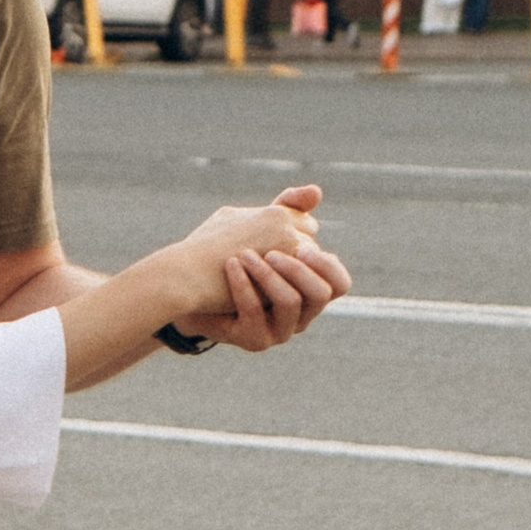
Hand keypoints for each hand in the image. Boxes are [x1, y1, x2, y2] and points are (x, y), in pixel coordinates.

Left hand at [161, 190, 349, 351]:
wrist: (190, 287)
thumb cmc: (233, 256)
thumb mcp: (261, 226)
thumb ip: (288, 209)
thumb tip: (316, 191)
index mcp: (310, 288)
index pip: (340, 283)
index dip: (326, 264)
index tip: (301, 244)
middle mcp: (302, 313)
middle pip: (321, 294)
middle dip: (297, 269)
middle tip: (271, 250)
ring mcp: (280, 329)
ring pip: (290, 303)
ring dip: (267, 275)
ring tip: (243, 254)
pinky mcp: (254, 339)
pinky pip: (255, 314)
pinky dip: (243, 286)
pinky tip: (230, 265)